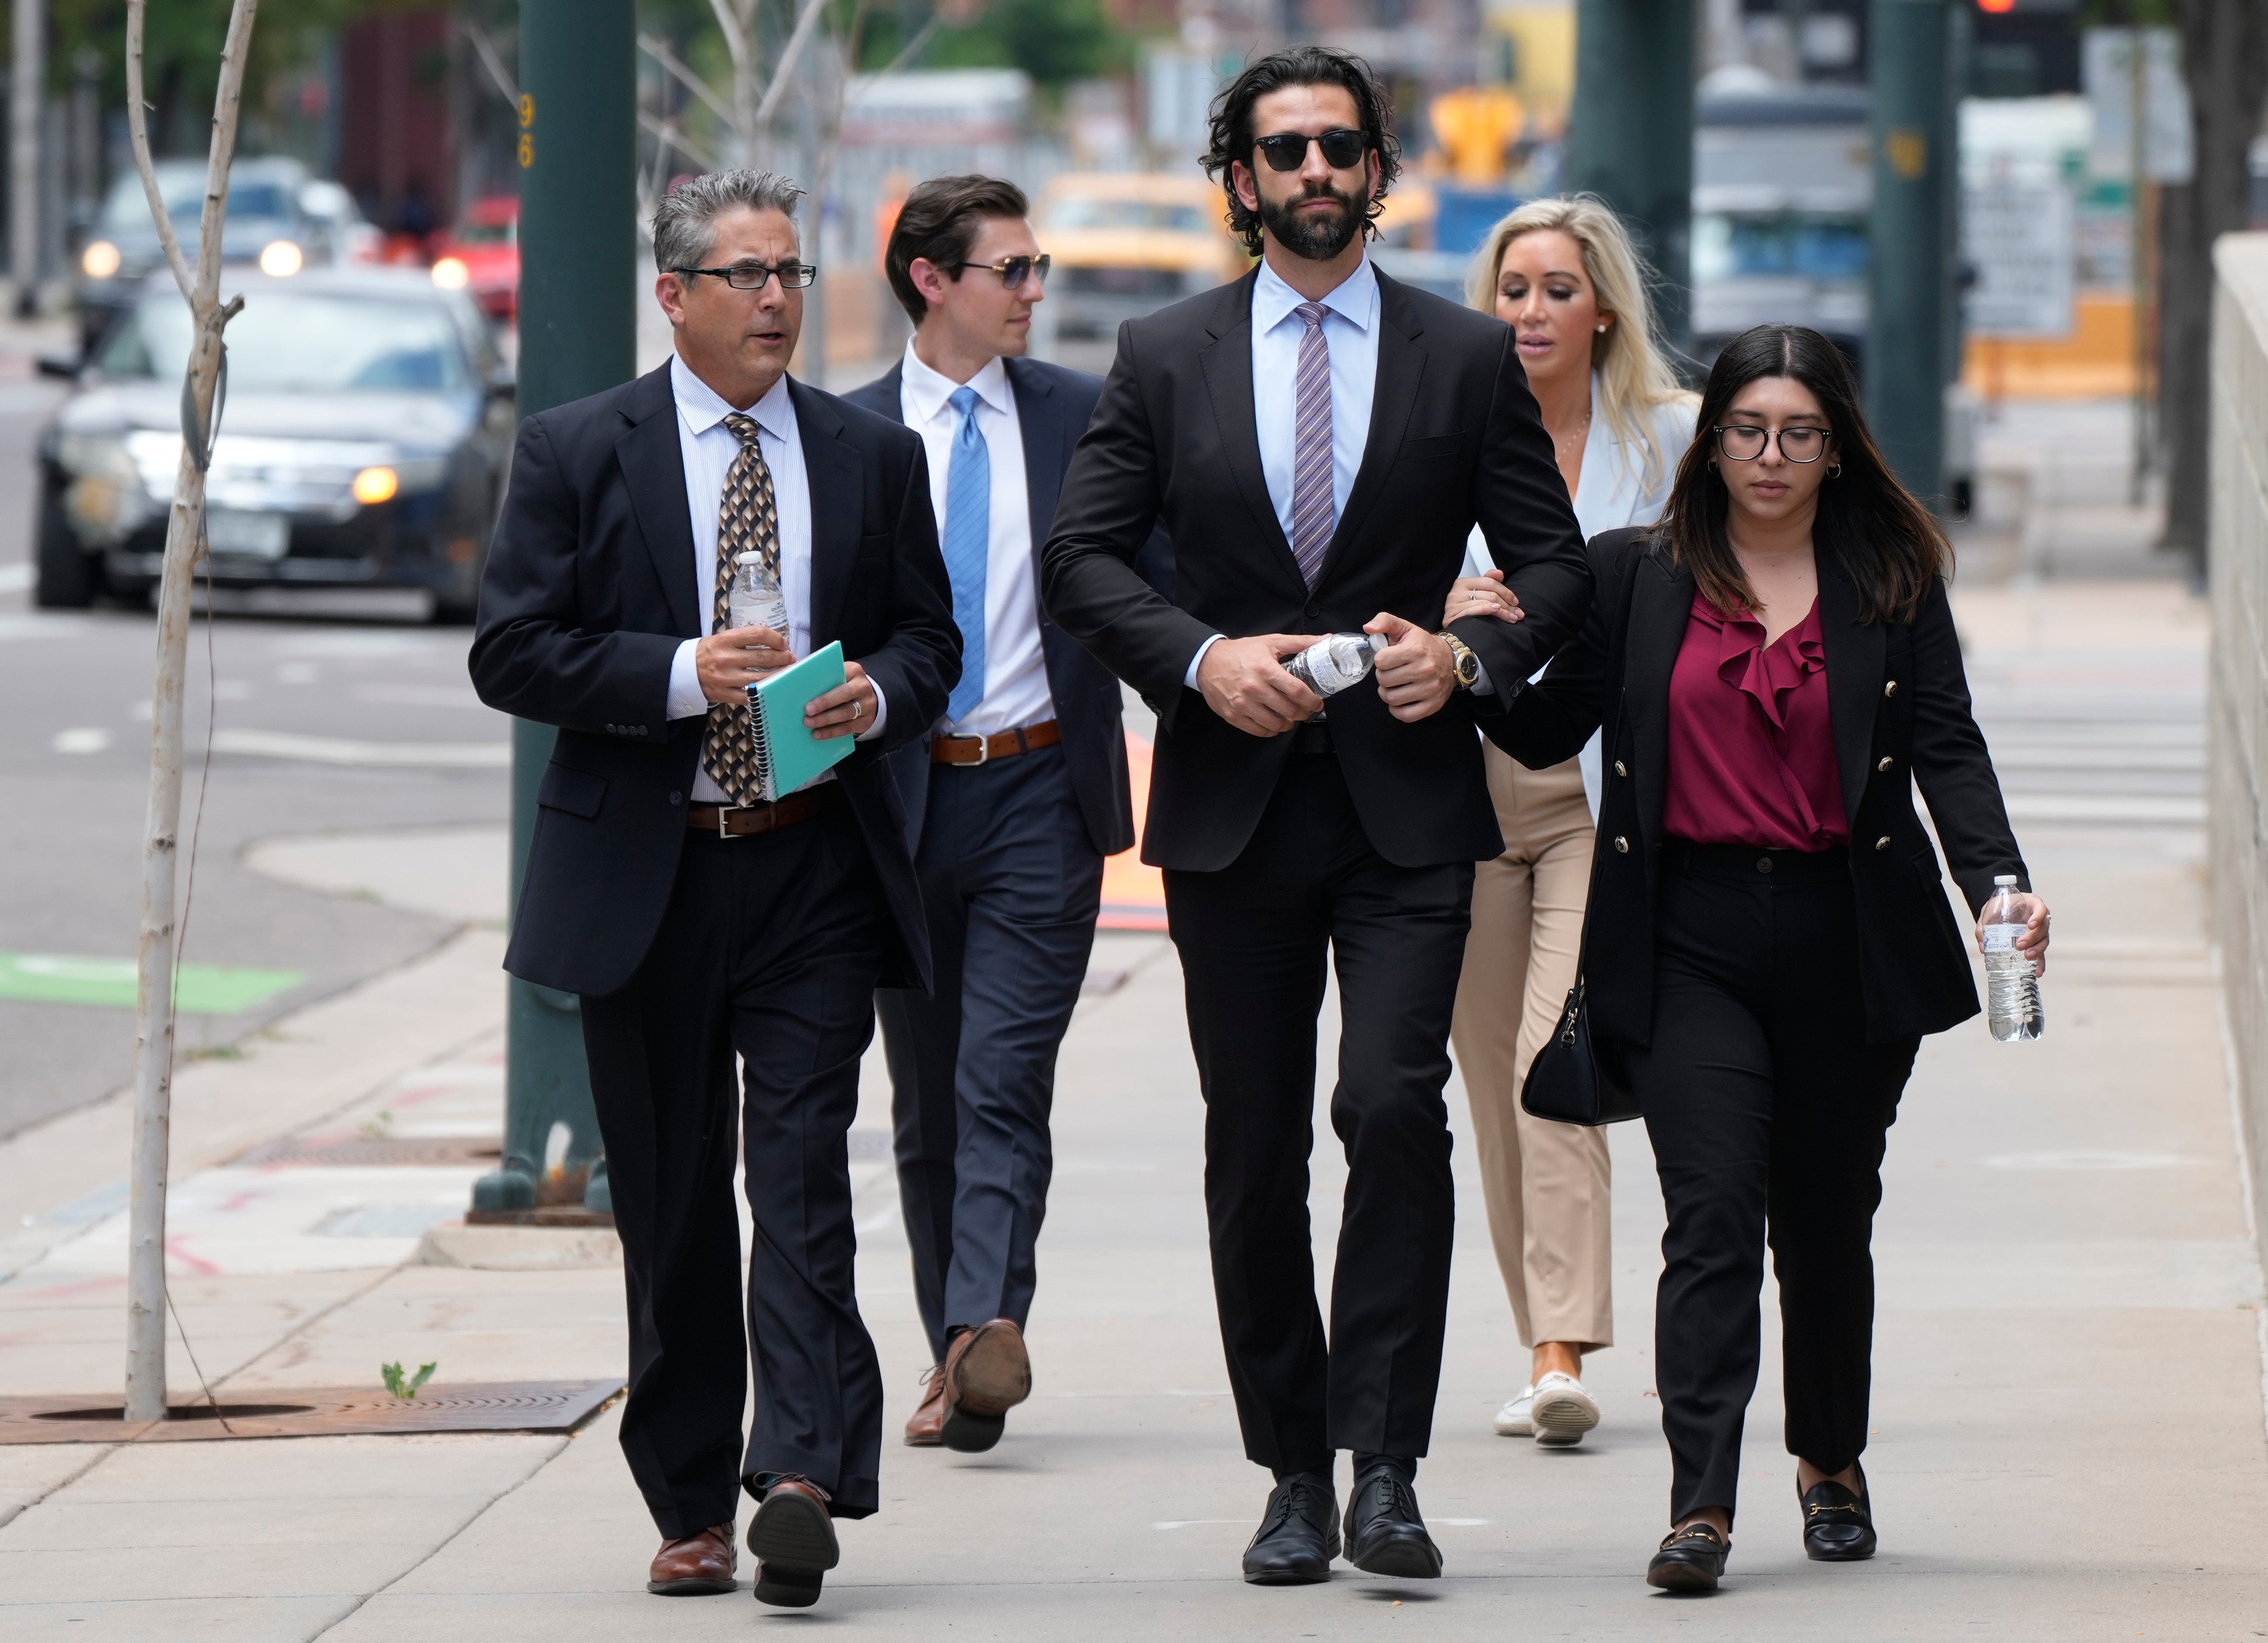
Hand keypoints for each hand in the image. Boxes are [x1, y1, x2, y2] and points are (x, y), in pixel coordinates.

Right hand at [697, 624, 795, 702]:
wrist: (683, 670)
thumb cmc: (708, 653)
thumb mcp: (722, 639)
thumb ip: (744, 640)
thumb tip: (773, 644)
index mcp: (725, 640)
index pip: (758, 634)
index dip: (775, 638)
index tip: (783, 643)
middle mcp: (726, 658)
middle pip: (763, 658)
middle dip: (783, 658)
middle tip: (791, 658)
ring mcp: (725, 678)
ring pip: (760, 679)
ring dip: (779, 675)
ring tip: (787, 672)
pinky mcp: (724, 694)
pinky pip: (750, 696)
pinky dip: (762, 692)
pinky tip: (771, 688)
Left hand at [805, 660, 876, 740]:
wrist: (865, 699)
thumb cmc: (842, 686)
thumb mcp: (836, 676)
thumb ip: (820, 677)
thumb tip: (792, 680)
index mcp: (853, 671)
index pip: (839, 675)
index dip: (823, 685)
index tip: (807, 694)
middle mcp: (863, 687)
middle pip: (844, 694)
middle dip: (824, 703)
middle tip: (807, 711)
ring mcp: (867, 705)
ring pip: (846, 713)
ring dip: (826, 720)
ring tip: (809, 724)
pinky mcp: (866, 721)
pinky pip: (848, 728)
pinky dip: (832, 732)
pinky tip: (818, 734)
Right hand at [1196, 634, 1323, 736]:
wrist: (1207, 661)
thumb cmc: (1241, 652)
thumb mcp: (1270, 642)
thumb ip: (1300, 642)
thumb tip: (1326, 639)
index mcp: (1265, 669)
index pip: (1296, 691)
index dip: (1311, 701)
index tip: (1317, 703)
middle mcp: (1254, 688)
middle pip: (1288, 710)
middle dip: (1302, 713)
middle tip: (1305, 710)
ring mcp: (1242, 704)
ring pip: (1275, 724)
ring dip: (1288, 724)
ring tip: (1290, 718)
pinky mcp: (1233, 715)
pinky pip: (1258, 731)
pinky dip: (1271, 731)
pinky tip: (1274, 724)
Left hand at [1365, 611, 1455, 722]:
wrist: (1452, 660)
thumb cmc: (1423, 645)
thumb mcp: (1406, 628)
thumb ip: (1385, 621)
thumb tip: (1368, 628)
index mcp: (1415, 650)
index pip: (1380, 661)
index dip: (1381, 660)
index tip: (1389, 659)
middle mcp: (1424, 669)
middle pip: (1384, 680)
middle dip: (1383, 676)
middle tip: (1392, 673)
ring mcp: (1430, 689)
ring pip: (1391, 698)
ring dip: (1388, 693)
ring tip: (1394, 686)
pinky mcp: (1433, 705)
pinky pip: (1405, 715)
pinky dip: (1397, 710)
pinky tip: (1400, 700)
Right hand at [1443, 567, 1522, 626]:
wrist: (1452, 635)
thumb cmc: (1465, 613)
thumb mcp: (1477, 595)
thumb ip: (1488, 582)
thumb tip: (1499, 573)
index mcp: (1462, 583)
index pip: (1489, 582)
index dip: (1506, 591)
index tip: (1515, 602)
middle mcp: (1456, 592)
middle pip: (1489, 594)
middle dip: (1507, 605)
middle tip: (1517, 613)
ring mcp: (1453, 605)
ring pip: (1485, 603)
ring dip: (1502, 612)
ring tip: (1512, 618)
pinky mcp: (1452, 617)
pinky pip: (1473, 611)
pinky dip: (1487, 610)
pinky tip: (1496, 611)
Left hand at [1976, 891, 2050, 977]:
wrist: (2002, 907)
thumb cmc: (2000, 905)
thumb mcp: (1989, 910)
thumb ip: (1984, 926)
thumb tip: (1983, 946)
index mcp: (2032, 904)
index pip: (2041, 909)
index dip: (2038, 917)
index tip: (2030, 925)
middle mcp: (2040, 917)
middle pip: (2043, 928)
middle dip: (2032, 938)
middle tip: (2019, 945)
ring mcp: (2040, 930)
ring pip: (2044, 940)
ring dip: (2037, 950)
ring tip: (2027, 957)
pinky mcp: (2037, 942)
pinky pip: (2041, 952)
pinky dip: (2040, 963)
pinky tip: (2037, 972)